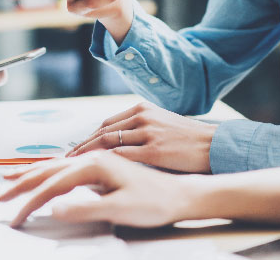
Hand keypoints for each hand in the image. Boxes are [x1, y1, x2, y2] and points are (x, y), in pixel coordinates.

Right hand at [0, 151, 208, 227]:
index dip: (31, 201)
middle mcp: (95, 157)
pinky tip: (47, 174)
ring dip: (33, 173)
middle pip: (50, 169)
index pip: (53, 184)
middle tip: (1, 194)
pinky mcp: (104, 166)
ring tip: (13, 178)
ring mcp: (99, 160)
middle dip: (23, 182)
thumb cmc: (157, 201)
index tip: (15, 216)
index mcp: (96, 164)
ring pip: (58, 164)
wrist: (182, 193)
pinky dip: (50, 171)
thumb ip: (86, 208)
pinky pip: (69, 166)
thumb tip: (54, 208)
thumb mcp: (121, 209)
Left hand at [66, 102, 216, 172]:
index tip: (76, 149)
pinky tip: (95, 170)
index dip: (88, 137)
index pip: (106, 123)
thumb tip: (115, 142)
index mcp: (141, 109)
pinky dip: (104, 162)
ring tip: (75, 166)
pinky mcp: (154, 150)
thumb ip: (138, 130)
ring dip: (87, 154)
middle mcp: (141, 117)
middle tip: (67, 159)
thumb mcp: (160, 124)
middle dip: (82, 146)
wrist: (213, 145)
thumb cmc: (187, 139)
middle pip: (102, 131)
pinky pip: (121, 155)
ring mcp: (147, 133)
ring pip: (107, 142)